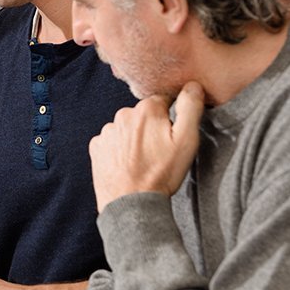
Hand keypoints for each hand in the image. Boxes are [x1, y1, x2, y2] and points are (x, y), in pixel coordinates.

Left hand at [89, 81, 204, 210]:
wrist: (132, 204)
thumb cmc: (161, 173)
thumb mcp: (187, 141)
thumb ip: (191, 108)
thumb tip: (192, 85)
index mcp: (146, 109)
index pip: (163, 101)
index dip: (170, 118)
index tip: (172, 136)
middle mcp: (123, 114)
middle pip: (143, 115)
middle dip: (152, 128)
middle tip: (159, 152)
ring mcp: (107, 131)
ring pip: (127, 129)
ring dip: (134, 139)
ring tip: (143, 162)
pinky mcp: (97, 147)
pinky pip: (112, 142)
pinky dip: (119, 150)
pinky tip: (128, 165)